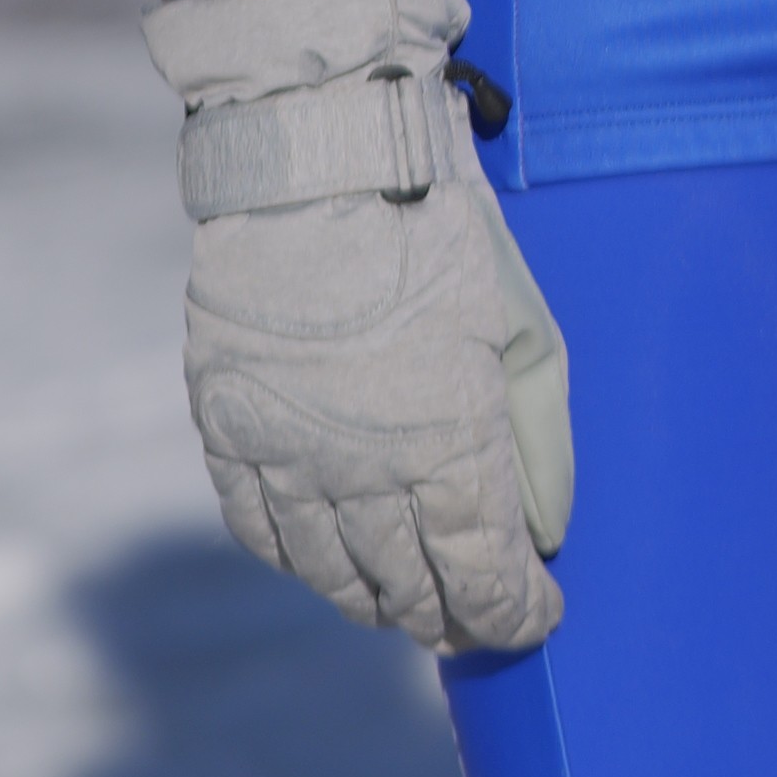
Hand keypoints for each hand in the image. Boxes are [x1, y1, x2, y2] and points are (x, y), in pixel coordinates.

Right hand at [143, 0, 573, 653]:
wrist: (318, 159)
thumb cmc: (440, 227)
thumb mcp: (520, 322)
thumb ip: (537, 433)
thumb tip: (548, 526)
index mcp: (445, 443)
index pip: (482, 575)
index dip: (514, 611)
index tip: (538, 616)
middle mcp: (361, 471)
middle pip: (407, 587)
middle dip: (450, 613)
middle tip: (474, 615)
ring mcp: (286, 455)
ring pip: (330, 574)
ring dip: (375, 597)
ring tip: (407, 599)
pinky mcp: (228, 428)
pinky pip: (260, 529)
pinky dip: (298, 558)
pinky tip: (325, 556)